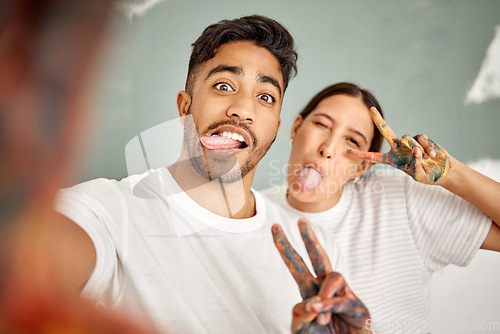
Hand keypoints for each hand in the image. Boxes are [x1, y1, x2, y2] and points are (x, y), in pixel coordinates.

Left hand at [272, 218, 370, 332]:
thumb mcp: (301, 329)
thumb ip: (299, 315)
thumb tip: (311, 302)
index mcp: (310, 291)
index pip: (297, 264)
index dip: (285, 247)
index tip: (274, 228)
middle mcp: (327, 289)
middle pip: (319, 258)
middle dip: (310, 239)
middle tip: (301, 221)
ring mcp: (344, 297)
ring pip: (335, 276)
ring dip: (323, 294)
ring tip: (316, 313)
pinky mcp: (358, 310)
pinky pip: (343, 301)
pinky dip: (330, 307)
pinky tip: (322, 313)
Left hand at [347, 107, 450, 183]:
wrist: (442, 170)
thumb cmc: (427, 175)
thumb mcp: (418, 175)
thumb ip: (415, 163)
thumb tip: (414, 149)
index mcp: (392, 160)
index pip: (374, 157)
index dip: (361, 155)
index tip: (347, 151)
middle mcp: (398, 148)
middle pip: (387, 132)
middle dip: (379, 120)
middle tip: (370, 108)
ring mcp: (409, 142)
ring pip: (407, 139)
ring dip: (416, 149)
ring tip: (426, 158)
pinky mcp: (420, 138)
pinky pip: (421, 138)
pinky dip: (427, 147)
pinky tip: (433, 154)